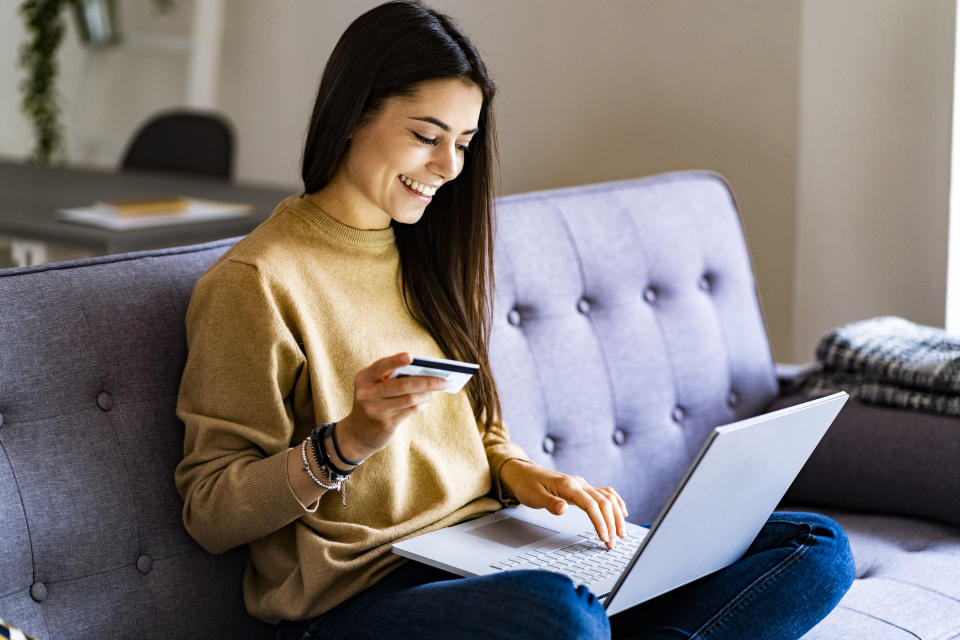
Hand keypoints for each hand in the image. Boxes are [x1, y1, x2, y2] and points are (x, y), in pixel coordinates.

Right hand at [335, 352, 447, 461]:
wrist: (358, 433)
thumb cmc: (373, 401)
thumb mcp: (373, 387)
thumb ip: (391, 378)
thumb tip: (424, 373)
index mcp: (363, 378)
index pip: (381, 366)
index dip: (395, 361)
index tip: (411, 356)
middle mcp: (367, 394)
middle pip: (402, 384)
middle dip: (427, 381)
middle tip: (444, 380)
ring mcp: (375, 410)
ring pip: (409, 398)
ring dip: (427, 394)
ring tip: (436, 390)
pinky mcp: (385, 424)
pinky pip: (410, 410)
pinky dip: (421, 404)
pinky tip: (426, 401)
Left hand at [499, 460, 627, 548]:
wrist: (523, 472)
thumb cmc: (527, 484)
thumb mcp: (533, 496)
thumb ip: (549, 503)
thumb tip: (563, 509)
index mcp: (568, 485)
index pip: (591, 504)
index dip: (600, 521)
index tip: (604, 537)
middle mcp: (579, 483)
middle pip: (604, 502)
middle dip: (612, 523)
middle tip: (613, 543)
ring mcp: (582, 484)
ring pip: (608, 497)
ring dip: (617, 515)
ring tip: (621, 533)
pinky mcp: (582, 487)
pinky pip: (605, 493)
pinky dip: (616, 502)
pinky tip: (622, 512)